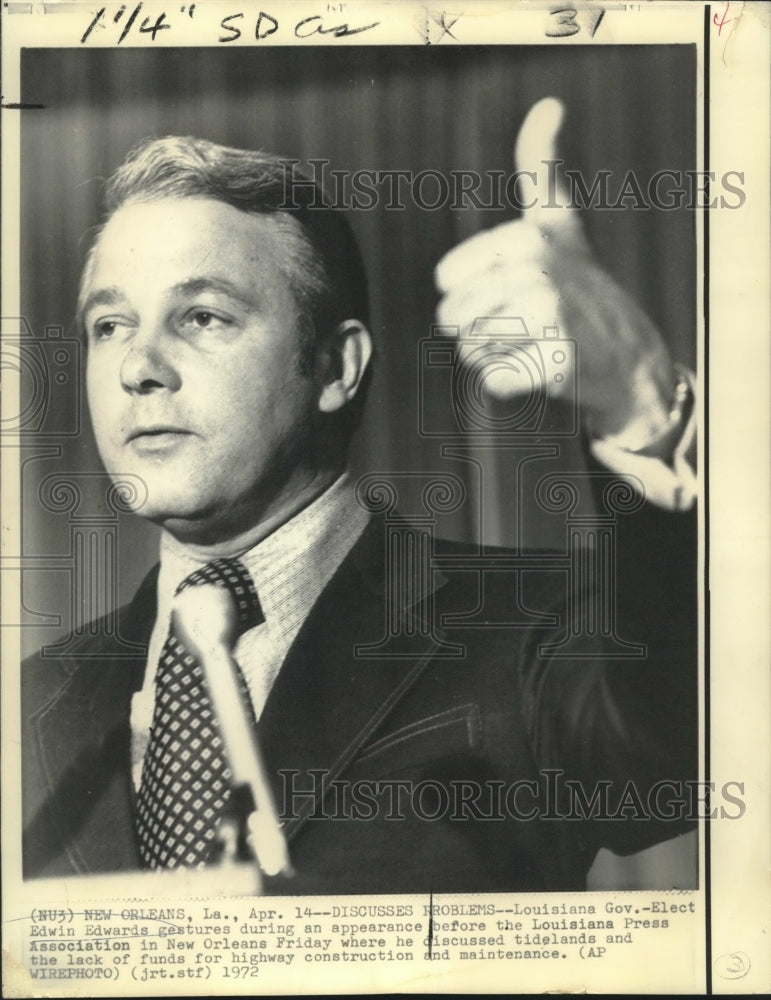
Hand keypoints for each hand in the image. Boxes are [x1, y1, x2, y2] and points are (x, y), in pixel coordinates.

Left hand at [434, 97, 677, 440]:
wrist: (630, 353)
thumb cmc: (582, 285)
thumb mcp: (559, 221)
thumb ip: (542, 168)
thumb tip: (549, 104)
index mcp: (527, 239)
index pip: (447, 280)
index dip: (466, 293)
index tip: (507, 288)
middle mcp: (538, 273)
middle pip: (453, 318)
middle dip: (475, 329)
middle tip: (519, 324)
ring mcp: (549, 320)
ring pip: (469, 351)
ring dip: (490, 356)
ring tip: (530, 343)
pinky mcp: (556, 366)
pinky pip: (494, 382)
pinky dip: (510, 382)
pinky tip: (540, 367)